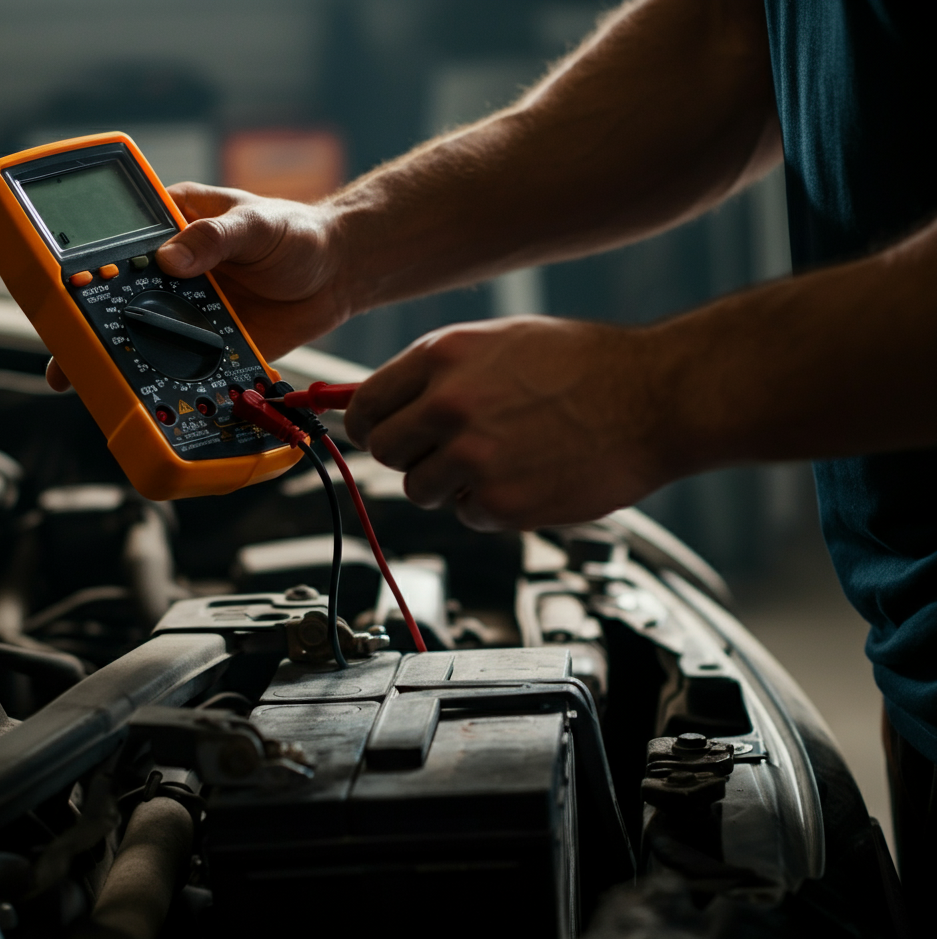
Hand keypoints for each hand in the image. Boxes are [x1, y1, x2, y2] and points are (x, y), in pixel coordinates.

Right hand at [46, 182, 347, 388]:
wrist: (338, 275)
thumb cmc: (296, 234)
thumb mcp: (256, 224)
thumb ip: (215, 238)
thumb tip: (170, 260)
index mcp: (172, 226)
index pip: (116, 242)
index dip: (85, 264)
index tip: (60, 287)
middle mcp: (172, 271)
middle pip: (119, 298)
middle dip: (87, 323)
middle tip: (63, 348)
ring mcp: (190, 310)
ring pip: (145, 336)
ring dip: (119, 358)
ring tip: (86, 381)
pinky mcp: (214, 343)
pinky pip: (186, 364)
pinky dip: (169, 382)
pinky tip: (148, 399)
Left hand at [344, 316, 675, 530]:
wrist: (655, 399)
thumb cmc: (586, 364)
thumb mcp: (501, 342)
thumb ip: (436, 372)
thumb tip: (377, 399)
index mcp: (443, 357)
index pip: (364, 407)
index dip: (371, 424)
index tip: (383, 433)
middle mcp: (449, 407)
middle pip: (384, 452)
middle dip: (410, 453)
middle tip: (448, 449)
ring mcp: (473, 459)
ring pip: (420, 489)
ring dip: (450, 483)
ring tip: (499, 459)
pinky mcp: (501, 505)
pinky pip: (466, 514)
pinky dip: (489, 505)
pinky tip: (528, 475)